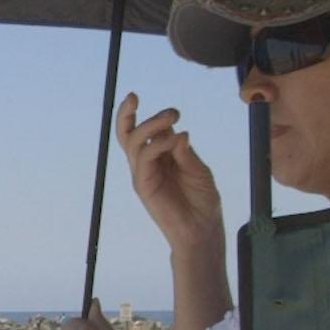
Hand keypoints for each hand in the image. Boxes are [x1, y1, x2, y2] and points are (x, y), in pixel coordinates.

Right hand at [117, 94, 224, 250]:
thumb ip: (186, 153)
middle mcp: (146, 164)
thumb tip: (178, 132)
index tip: (147, 101)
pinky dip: (157, 145)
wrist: (202, 229)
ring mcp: (143, 174)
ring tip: (173, 117)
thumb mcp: (199, 170)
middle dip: (133, 114)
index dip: (141, 115)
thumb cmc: (202, 201)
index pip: (143, 132)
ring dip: (152, 125)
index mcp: (159, 157)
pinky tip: (174, 141)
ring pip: (134, 142)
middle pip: (127, 134)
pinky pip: (143, 159)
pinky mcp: (143, 186)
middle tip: (171, 111)